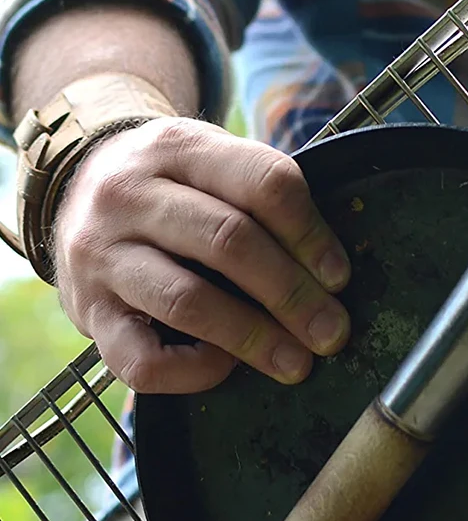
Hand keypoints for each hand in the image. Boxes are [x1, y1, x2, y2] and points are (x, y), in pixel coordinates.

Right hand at [54, 117, 350, 393]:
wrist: (75, 193)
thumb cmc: (172, 190)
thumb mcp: (210, 164)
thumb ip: (262, 201)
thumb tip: (330, 277)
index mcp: (178, 148)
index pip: (263, 183)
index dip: (311, 235)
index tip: (339, 278)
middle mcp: (129, 195)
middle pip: (230, 242)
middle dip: (293, 295)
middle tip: (332, 332)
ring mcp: (101, 256)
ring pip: (188, 301)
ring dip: (255, 339)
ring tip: (297, 363)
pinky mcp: (88, 313)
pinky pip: (142, 360)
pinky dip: (194, 372)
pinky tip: (224, 366)